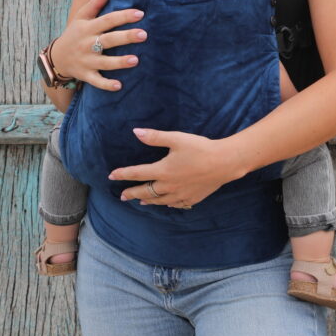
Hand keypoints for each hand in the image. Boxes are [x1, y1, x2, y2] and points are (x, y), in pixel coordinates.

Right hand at [51, 0, 147, 90]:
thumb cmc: (74, 34)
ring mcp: (87, 61)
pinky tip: (119, 86)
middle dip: (126, 37)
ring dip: (119, 62)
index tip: (140, 13)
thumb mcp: (80, 17)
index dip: (123, 16)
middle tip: (143, 35)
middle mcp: (88, 44)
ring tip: (135, 60)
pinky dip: (106, 84)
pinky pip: (96, 81)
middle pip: (109, 40)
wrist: (56, 58)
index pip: (108, 20)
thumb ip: (94, 3)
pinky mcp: (86, 74)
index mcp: (89, 27)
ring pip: (105, 62)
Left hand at [108, 128, 243, 206]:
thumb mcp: (176, 139)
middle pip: (146, 192)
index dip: (123, 174)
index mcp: (163, 171)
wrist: (224, 163)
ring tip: (140, 201)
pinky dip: (167, 204)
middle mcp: (169, 186)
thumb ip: (155, 137)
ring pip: (159, 201)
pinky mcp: (192, 198)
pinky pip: (175, 204)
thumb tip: (136, 132)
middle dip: (132, 193)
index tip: (111, 175)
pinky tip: (166, 203)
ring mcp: (180, 194)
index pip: (137, 174)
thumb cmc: (200, 148)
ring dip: (148, 200)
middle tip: (123, 196)